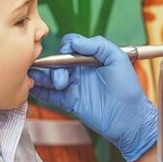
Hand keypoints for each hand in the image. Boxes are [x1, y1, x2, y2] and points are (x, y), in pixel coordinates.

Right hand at [29, 34, 156, 161]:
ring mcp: (74, 86)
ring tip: (46, 81)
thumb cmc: (127, 88)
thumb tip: (74, 42)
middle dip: (53, 66)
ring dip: (43, 77)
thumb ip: (98, 45)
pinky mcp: (69, 101)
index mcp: (90, 58)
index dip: (66, 47)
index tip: (67, 53)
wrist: (129, 119)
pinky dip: (40, 91)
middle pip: (57, 61)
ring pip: (51, 77)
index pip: (70, 45)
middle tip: (62, 79)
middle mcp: (80, 70)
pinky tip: (33, 88)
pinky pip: (50, 94)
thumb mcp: (117, 59)